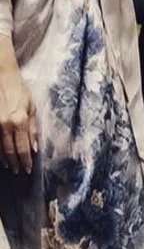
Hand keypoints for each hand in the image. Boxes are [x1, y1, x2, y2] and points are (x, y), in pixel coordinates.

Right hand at [0, 41, 38, 173]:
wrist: (1, 76)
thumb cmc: (18, 89)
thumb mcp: (31, 106)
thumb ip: (33, 128)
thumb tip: (35, 147)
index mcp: (20, 121)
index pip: (23, 148)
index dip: (26, 160)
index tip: (28, 170)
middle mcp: (6, 124)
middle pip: (10, 151)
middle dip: (16, 163)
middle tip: (20, 172)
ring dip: (5, 159)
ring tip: (10, 166)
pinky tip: (1, 156)